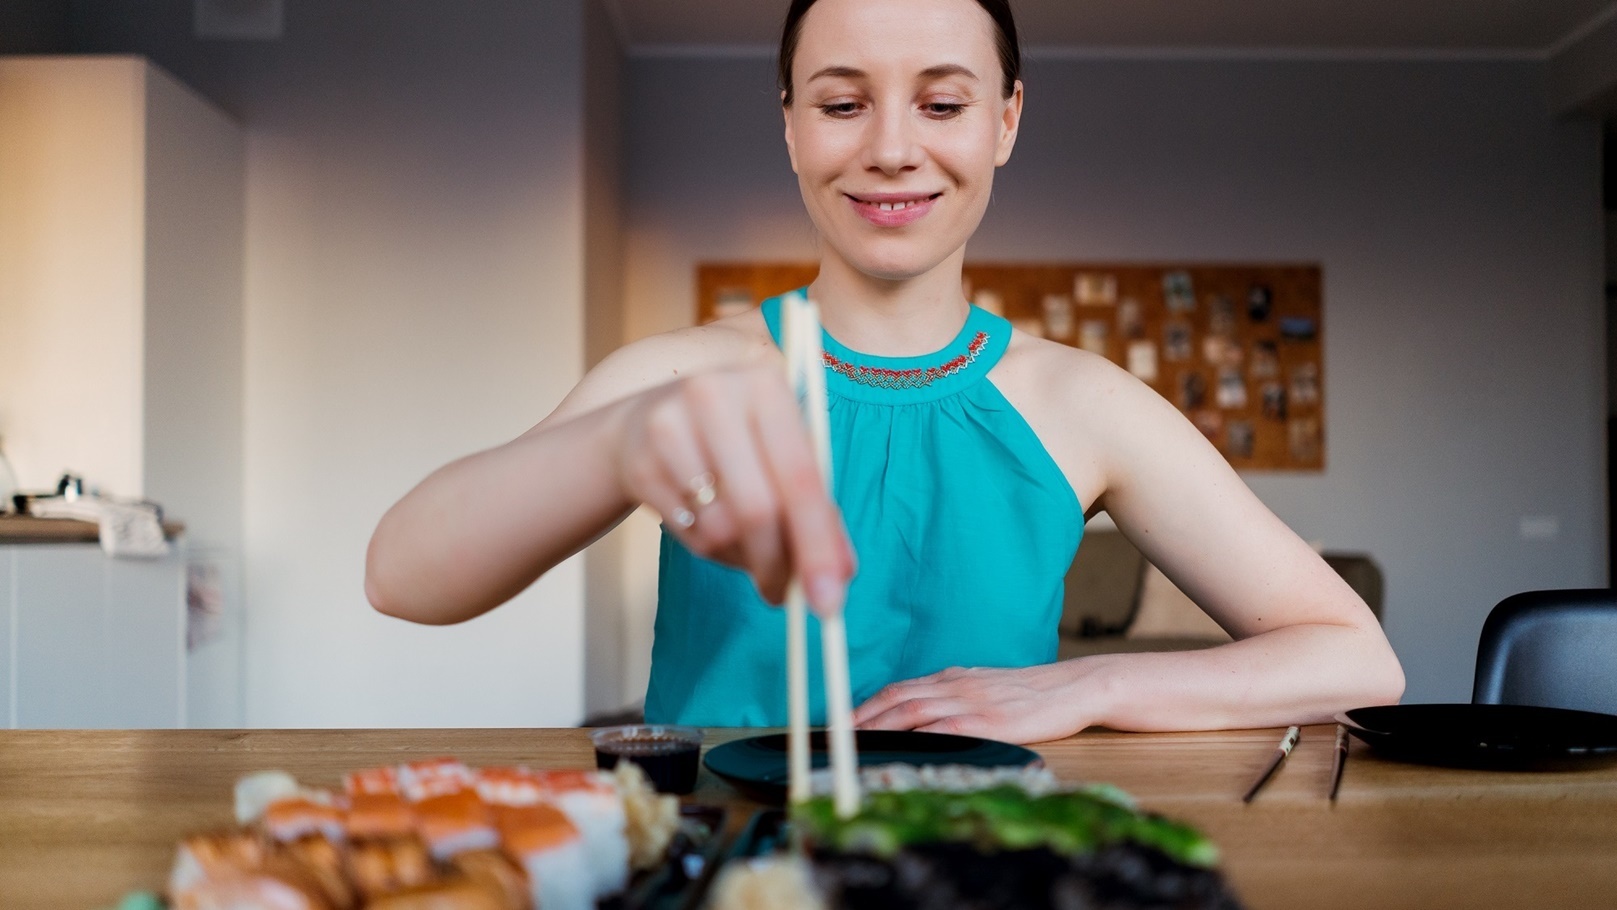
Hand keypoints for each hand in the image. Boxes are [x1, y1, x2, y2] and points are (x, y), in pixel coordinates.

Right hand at [614, 361, 854, 613]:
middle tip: (783, 597)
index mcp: (765, 386)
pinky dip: (709, 547)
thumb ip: (816, 510)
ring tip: (742, 542)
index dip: (818, 544)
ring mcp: (670, 426)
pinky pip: (688, 532)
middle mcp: (715, 395)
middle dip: (777, 565)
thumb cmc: (734, 442)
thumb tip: (842, 574)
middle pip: (758, 509)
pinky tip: (708, 526)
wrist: (642, 424)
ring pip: (720, 527)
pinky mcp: (640, 461)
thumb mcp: (779, 455)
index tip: (828, 603)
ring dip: (741, 556)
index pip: (801, 478)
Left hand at [852, 662, 1103, 743]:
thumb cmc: (1031, 693)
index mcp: (952, 678)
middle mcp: (956, 686)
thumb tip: (920, 711)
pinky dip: (919, 737)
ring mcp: (972, 702)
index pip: (898, 689)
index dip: (866, 705)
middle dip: (860, 718)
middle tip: (833, 735)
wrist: (1075, 687)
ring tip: (852, 743)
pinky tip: (903, 747)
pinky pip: (947, 728)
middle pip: (897, 699)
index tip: (840, 721)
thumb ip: (953, 695)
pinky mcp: (991, 722)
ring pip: (913, 710)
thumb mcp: (984, 687)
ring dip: (878, 727)